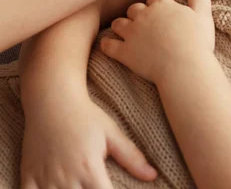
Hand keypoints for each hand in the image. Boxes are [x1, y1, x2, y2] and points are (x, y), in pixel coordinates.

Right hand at [21, 95, 156, 188]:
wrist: (52, 99)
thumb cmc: (86, 116)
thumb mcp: (112, 134)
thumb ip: (132, 157)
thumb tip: (153, 175)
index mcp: (90, 169)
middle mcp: (67, 178)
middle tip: (94, 185)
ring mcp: (45, 178)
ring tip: (79, 187)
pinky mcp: (28, 176)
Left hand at [101, 0, 213, 84]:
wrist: (185, 68)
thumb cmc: (197, 42)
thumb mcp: (203, 14)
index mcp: (162, 5)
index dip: (158, 3)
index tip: (163, 10)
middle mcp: (143, 16)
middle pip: (134, 8)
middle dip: (138, 14)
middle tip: (147, 23)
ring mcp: (131, 34)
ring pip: (118, 23)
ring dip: (122, 26)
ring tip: (127, 31)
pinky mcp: (124, 52)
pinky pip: (108, 45)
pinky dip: (107, 45)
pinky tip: (109, 45)